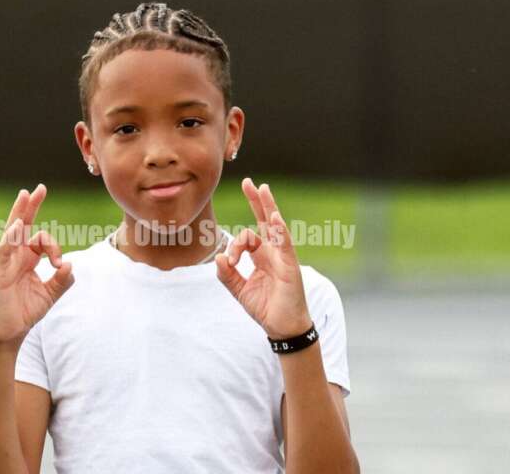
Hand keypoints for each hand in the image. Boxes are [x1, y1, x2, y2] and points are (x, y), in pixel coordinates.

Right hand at [0, 184, 74, 348]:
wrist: (8, 332)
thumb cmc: (25, 311)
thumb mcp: (50, 294)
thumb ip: (63, 280)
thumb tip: (70, 264)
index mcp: (28, 258)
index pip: (40, 238)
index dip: (54, 246)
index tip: (59, 264)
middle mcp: (16, 256)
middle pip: (23, 225)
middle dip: (31, 206)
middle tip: (39, 188)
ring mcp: (6, 262)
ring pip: (13, 232)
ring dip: (20, 213)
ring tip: (25, 195)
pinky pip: (3, 251)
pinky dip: (10, 238)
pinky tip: (17, 224)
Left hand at [215, 178, 310, 339]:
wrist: (282, 328)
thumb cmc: (265, 307)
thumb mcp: (240, 290)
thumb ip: (228, 274)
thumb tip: (219, 256)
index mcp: (262, 256)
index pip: (249, 235)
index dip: (235, 243)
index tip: (230, 260)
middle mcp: (273, 252)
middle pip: (264, 221)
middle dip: (256, 201)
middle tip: (248, 182)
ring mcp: (283, 257)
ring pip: (275, 227)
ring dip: (268, 207)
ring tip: (262, 188)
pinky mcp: (290, 266)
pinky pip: (285, 244)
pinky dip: (280, 230)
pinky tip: (274, 216)